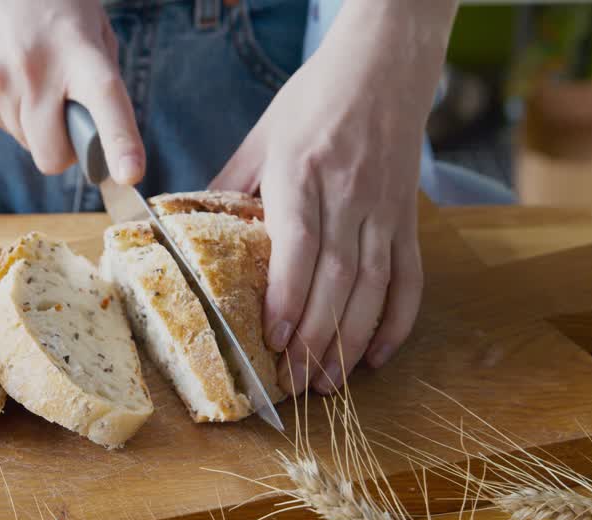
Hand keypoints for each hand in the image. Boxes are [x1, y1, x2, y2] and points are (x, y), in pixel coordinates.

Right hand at [0, 0, 144, 183]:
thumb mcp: (93, 27)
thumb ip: (102, 79)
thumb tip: (103, 135)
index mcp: (77, 50)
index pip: (104, 102)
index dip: (119, 143)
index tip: (129, 175)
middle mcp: (35, 68)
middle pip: (52, 156)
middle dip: (64, 149)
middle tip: (68, 118)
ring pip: (26, 142)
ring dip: (36, 123)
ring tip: (35, 76)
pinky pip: (3, 124)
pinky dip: (13, 109)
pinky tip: (12, 72)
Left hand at [210, 1, 456, 396]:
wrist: (385, 64)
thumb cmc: (315, 99)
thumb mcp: (261, 136)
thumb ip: (228, 186)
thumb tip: (181, 228)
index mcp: (302, 173)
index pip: (298, 244)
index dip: (287, 297)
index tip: (273, 339)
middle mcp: (348, 195)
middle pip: (335, 278)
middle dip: (315, 338)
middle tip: (295, 383)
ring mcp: (383, 208)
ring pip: (373, 286)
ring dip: (351, 340)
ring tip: (329, 382)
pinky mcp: (407, 218)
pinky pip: (409, 277)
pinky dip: (397, 321)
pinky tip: (376, 354)